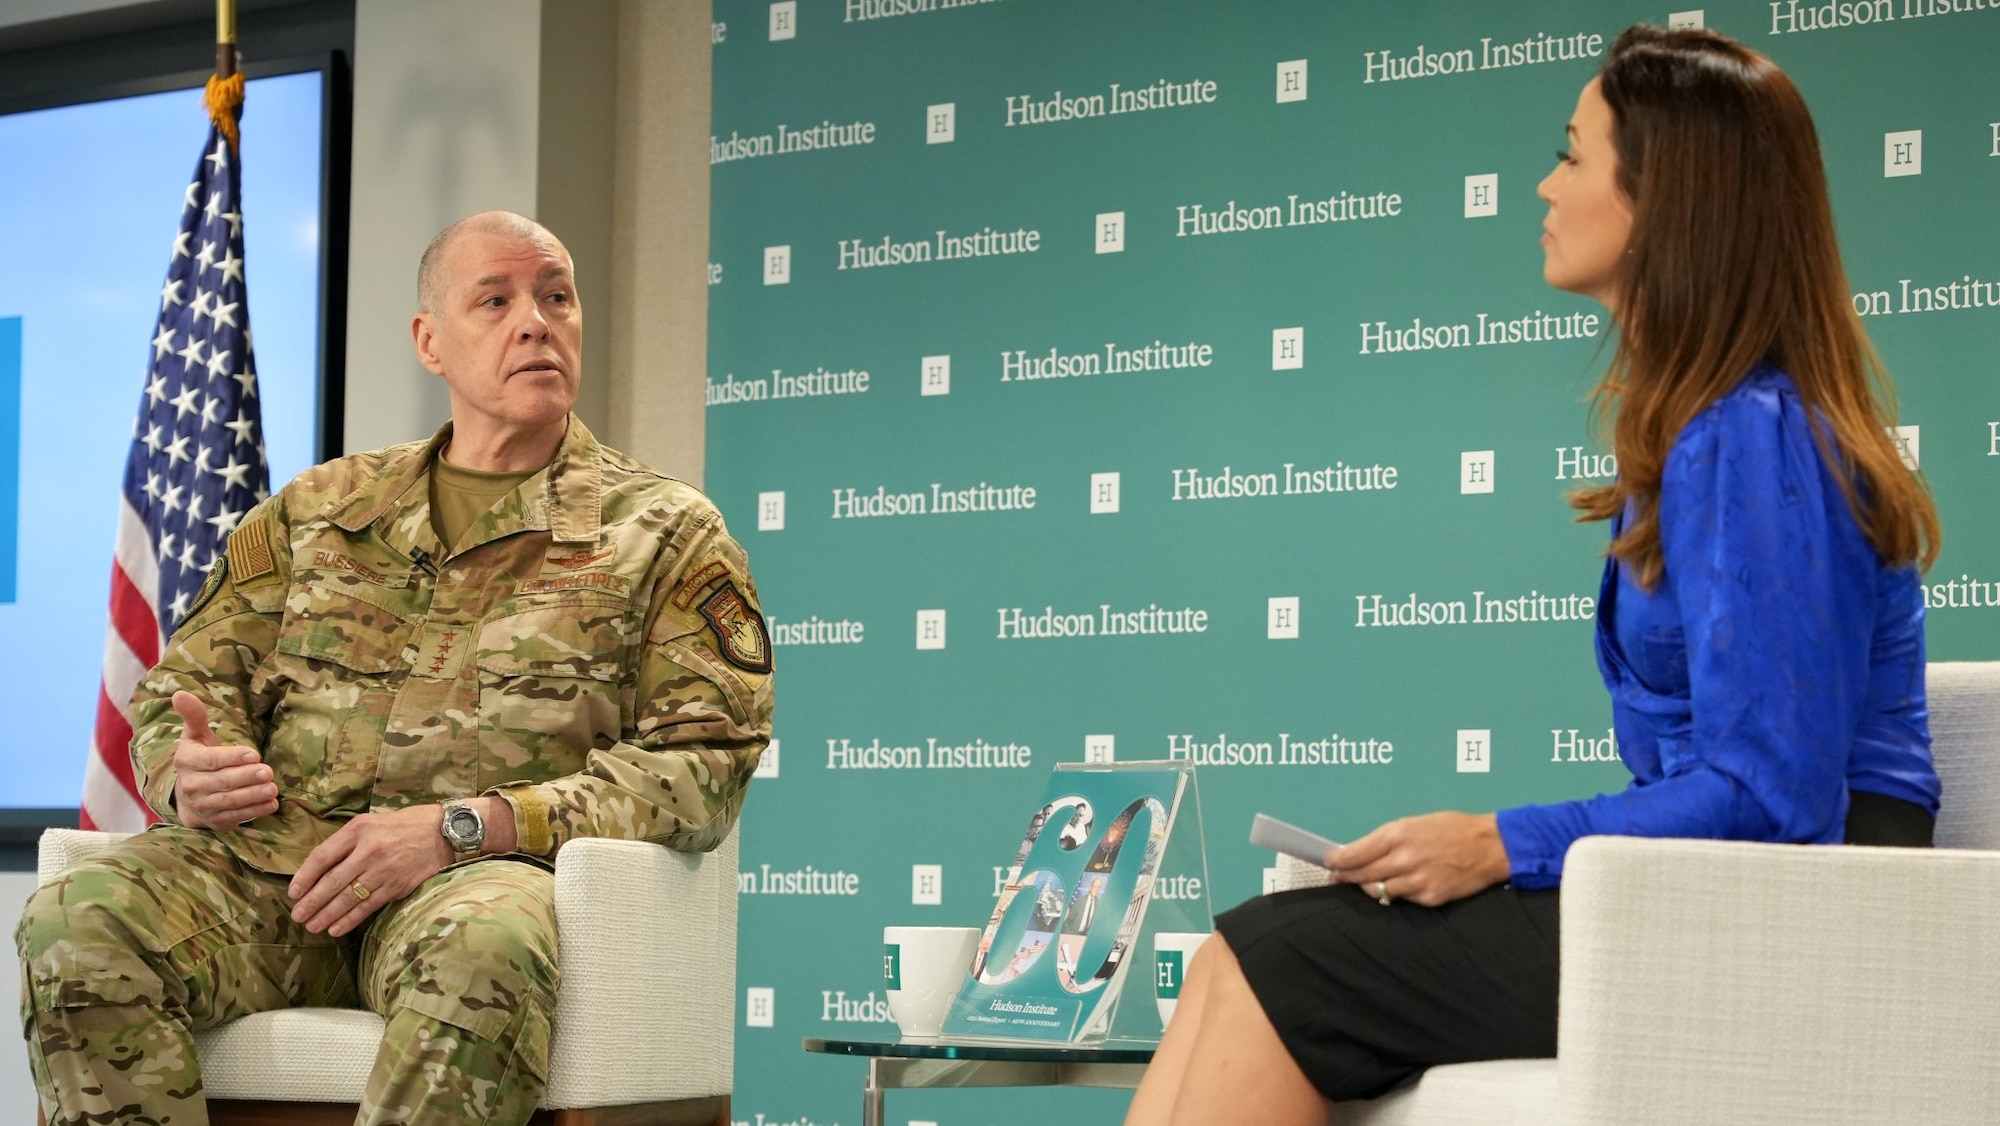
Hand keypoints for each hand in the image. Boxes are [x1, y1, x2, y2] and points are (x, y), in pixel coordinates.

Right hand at [169, 691, 277, 828]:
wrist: (187, 797)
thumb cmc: (199, 758)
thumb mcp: (195, 736)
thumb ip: (194, 716)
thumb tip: (179, 694)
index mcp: (186, 761)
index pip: (210, 760)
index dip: (232, 758)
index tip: (254, 755)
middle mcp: (191, 785)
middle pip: (222, 782)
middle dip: (247, 777)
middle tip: (268, 772)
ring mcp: (202, 806)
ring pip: (229, 801)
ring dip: (253, 796)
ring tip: (273, 788)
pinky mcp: (214, 821)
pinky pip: (235, 817)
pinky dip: (253, 811)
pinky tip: (270, 804)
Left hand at [288, 805, 453, 936]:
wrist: (445, 832)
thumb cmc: (406, 825)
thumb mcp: (373, 822)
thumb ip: (348, 842)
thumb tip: (320, 869)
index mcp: (359, 829)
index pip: (323, 856)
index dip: (305, 876)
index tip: (293, 892)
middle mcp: (369, 849)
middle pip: (332, 881)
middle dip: (311, 902)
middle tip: (297, 916)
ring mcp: (384, 869)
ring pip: (348, 897)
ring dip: (326, 915)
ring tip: (311, 926)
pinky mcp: (398, 885)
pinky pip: (368, 906)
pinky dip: (350, 920)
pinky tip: (335, 929)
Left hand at [1330, 812, 1511, 907]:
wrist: (1490, 846)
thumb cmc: (1453, 829)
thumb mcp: (1415, 823)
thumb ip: (1388, 839)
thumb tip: (1361, 851)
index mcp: (1397, 834)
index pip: (1354, 853)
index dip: (1337, 861)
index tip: (1330, 863)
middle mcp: (1404, 858)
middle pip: (1362, 875)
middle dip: (1347, 876)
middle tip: (1339, 877)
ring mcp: (1417, 880)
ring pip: (1379, 891)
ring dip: (1370, 887)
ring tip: (1368, 882)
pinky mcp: (1429, 897)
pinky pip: (1403, 899)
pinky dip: (1398, 893)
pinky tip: (1401, 885)